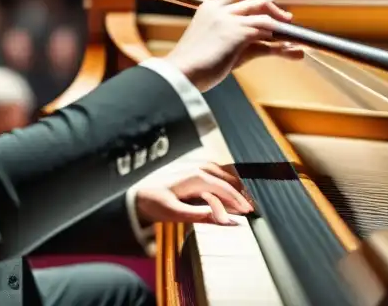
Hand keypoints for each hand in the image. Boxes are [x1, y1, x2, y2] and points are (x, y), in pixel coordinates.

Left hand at [135, 162, 251, 225]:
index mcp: (197, 177)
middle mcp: (198, 168)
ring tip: (242, 201)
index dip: (239, 201)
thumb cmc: (154, 202)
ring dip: (234, 186)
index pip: (225, 189)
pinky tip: (227, 190)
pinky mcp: (192, 170)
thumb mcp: (176, 213)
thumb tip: (225, 220)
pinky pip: (215, 173)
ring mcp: (195, 166)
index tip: (250, 212)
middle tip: (251, 208)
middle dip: (240, 193)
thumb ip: (201, 216)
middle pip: (228, 179)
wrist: (136, 194)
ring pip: (223, 174)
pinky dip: (225, 182)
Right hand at [166, 0, 301, 91]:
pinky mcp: (238, 32)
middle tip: (286, 18)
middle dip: (272, 7)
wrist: (181, 73)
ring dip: (280, 24)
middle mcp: (219, 9)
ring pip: (263, 15)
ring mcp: (229, 19)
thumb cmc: (194, 66)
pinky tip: (289, 48)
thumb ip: (245, 46)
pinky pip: (266, 29)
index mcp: (208, 8)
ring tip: (292, 37)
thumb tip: (271, 49)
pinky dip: (279, 39)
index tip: (268, 7)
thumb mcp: (218, 49)